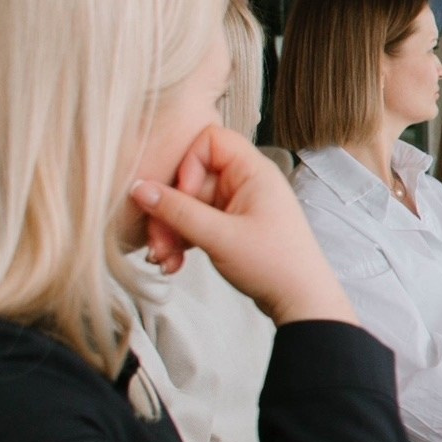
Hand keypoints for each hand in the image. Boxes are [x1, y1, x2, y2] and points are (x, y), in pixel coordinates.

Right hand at [130, 127, 356, 326]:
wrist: (301, 301)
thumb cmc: (274, 264)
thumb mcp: (220, 236)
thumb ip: (178, 211)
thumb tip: (139, 189)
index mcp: (253, 171)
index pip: (210, 140)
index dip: (188, 164)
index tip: (184, 196)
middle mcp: (246, 182)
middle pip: (191, 178)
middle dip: (168, 210)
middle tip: (157, 242)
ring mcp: (238, 205)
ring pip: (189, 204)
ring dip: (170, 230)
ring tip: (162, 259)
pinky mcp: (231, 226)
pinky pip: (196, 223)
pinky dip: (182, 241)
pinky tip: (173, 264)